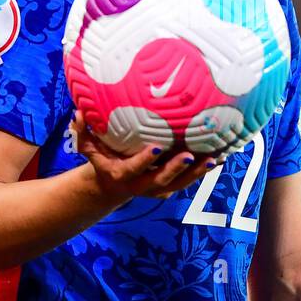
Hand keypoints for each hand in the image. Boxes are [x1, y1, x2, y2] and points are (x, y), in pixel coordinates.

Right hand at [71, 109, 219, 200]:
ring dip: (197, 173)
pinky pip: (190, 180)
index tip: (156, 147)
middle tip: (190, 155)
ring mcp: (158, 188)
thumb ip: (83, 132)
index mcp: (122, 175)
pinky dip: (204, 171)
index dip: (144, 160)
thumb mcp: (88, 147)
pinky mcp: (171, 187)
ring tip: (213, 158)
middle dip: (176, 169)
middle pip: (161, 180)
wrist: (111, 186)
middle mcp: (142, 185)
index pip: (133, 169)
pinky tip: (222, 156)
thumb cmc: (102, 158)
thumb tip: (79, 112)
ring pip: (180, 184)